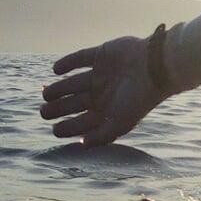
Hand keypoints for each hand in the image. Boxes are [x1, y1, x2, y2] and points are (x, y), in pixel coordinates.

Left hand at [40, 35, 171, 146]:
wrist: (156, 67)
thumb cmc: (139, 98)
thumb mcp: (121, 123)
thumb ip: (102, 136)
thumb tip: (82, 145)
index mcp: (107, 110)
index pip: (81, 122)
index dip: (66, 127)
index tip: (55, 129)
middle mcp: (102, 93)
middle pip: (73, 103)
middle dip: (57, 109)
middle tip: (44, 112)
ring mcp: (101, 74)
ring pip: (71, 83)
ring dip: (57, 88)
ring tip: (46, 93)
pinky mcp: (101, 55)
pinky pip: (79, 59)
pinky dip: (65, 63)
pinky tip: (56, 70)